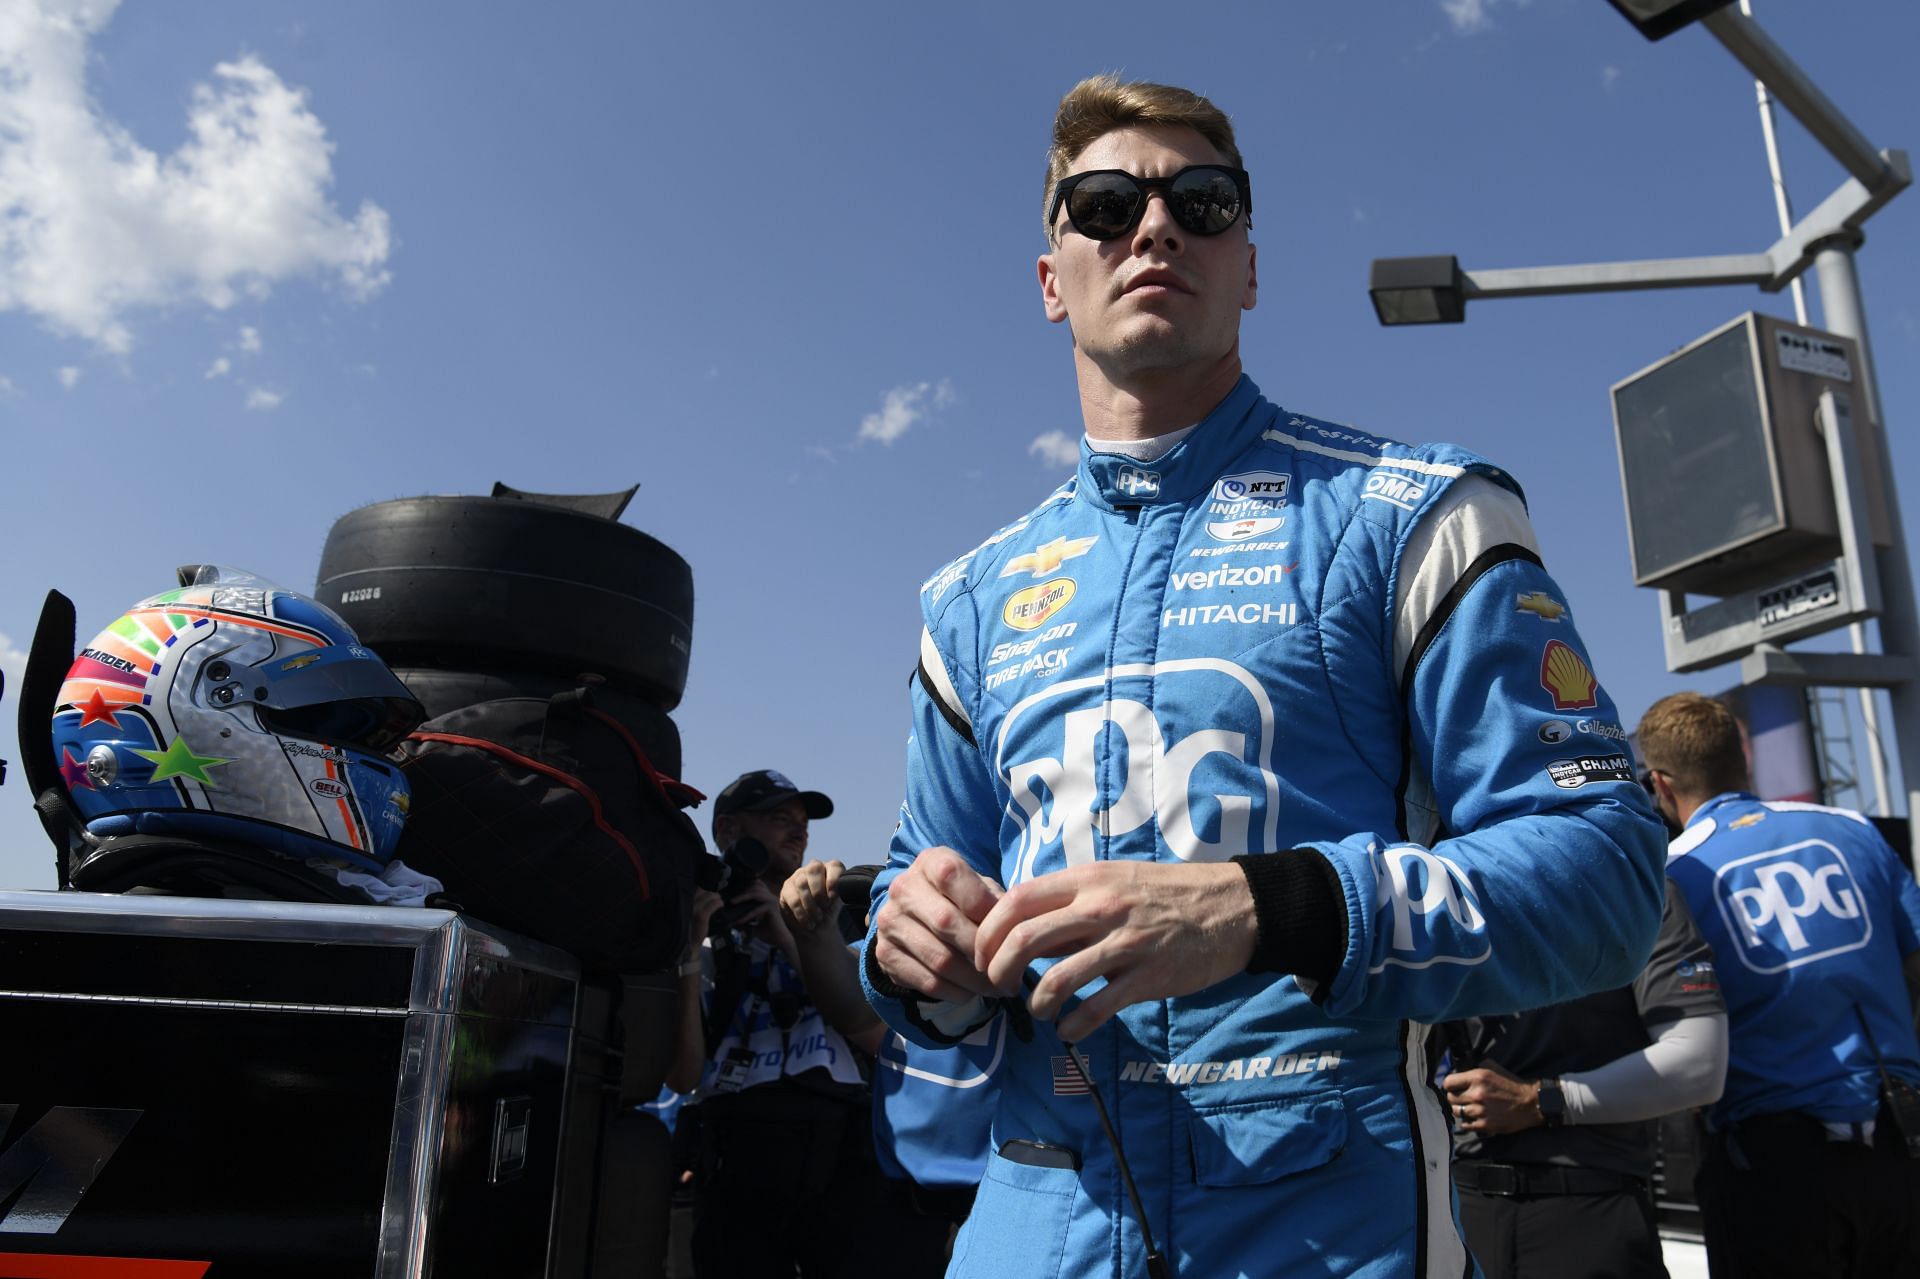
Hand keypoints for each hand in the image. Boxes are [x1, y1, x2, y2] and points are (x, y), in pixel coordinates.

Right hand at [688, 888, 723, 942]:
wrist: (687, 945)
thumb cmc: (688, 930)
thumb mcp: (687, 914)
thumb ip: (692, 904)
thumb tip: (702, 893)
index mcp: (682, 903)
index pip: (695, 889)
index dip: (703, 889)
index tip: (708, 892)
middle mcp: (687, 904)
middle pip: (701, 889)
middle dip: (710, 892)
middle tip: (715, 897)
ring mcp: (694, 909)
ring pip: (709, 895)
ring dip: (716, 897)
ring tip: (719, 901)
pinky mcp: (701, 915)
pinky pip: (713, 904)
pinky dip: (719, 903)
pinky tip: (721, 905)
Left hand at [730, 878, 794, 951]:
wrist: (780, 941)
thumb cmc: (768, 932)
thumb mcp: (753, 924)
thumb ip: (744, 919)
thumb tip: (730, 920)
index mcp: (767, 899)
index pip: (756, 885)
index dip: (745, 886)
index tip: (732, 892)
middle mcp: (770, 898)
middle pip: (755, 886)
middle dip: (741, 891)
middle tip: (730, 899)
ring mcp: (772, 902)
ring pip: (756, 893)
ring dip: (742, 897)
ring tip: (732, 903)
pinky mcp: (772, 909)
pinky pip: (757, 909)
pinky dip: (747, 915)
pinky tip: (739, 921)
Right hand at [781, 860, 844, 937]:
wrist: (815, 927)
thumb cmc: (829, 911)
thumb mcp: (839, 901)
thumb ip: (842, 890)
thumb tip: (845, 886)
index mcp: (831, 869)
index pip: (834, 866)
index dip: (834, 880)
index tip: (833, 897)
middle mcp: (813, 869)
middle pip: (814, 869)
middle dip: (819, 891)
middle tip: (824, 906)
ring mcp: (798, 876)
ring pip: (802, 883)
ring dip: (810, 904)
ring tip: (817, 918)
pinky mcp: (787, 888)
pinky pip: (793, 897)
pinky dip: (801, 912)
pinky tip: (807, 922)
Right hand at [870, 847, 1004, 1002]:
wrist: (917, 917)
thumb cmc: (961, 900)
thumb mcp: (979, 889)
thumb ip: (996, 902)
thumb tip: (1013, 930)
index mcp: (929, 862)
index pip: (951, 876)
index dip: (982, 904)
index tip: (1007, 928)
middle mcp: (903, 888)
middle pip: (946, 922)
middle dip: (983, 952)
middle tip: (1009, 971)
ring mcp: (890, 922)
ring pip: (940, 959)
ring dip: (974, 980)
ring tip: (997, 988)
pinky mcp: (885, 954)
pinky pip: (927, 981)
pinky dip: (956, 991)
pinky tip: (971, 991)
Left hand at [973, 861, 1257, 1042]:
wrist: (1231, 906)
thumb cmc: (1165, 893)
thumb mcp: (1113, 881)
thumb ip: (1069, 905)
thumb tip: (1022, 930)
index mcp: (1087, 881)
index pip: (1015, 902)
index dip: (988, 933)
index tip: (984, 956)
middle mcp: (1100, 908)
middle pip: (1024, 940)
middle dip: (998, 971)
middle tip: (1000, 987)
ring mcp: (1125, 943)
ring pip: (1057, 979)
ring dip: (1036, 1003)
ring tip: (1039, 1011)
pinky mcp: (1148, 977)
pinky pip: (1096, 1009)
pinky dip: (1072, 1027)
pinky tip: (1068, 1031)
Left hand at [1442, 1061, 1541, 1134]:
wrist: (1531, 1103)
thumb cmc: (1512, 1084)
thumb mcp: (1493, 1067)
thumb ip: (1474, 1068)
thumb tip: (1459, 1072)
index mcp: (1477, 1078)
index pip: (1448, 1082)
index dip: (1450, 1084)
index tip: (1453, 1086)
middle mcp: (1476, 1094)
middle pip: (1450, 1098)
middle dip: (1454, 1097)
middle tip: (1461, 1097)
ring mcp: (1480, 1111)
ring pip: (1456, 1111)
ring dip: (1460, 1109)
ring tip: (1468, 1107)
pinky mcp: (1485, 1125)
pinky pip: (1465, 1125)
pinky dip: (1467, 1122)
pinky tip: (1474, 1117)